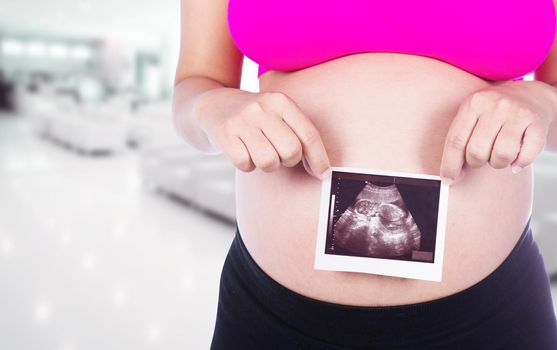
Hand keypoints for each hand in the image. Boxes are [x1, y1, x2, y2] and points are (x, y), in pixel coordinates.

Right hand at [194, 88, 331, 179]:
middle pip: (291, 151)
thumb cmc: (254, 118)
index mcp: (281, 101)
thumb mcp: (277, 115)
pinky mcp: (224, 133)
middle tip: (277, 154)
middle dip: (287, 161)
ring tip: (258, 151)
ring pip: (269, 162)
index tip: (323, 174)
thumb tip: (321, 170)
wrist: (213, 105)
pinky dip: (246, 165)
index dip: (319, 159)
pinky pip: (245, 164)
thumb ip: (298, 135)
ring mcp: (242, 120)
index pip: (309, 135)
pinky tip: (242, 151)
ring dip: (266, 165)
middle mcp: (262, 107)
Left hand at [440, 80, 556, 185]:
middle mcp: (495, 106)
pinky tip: (516, 161)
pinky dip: (520, 164)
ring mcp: (518, 113)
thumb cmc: (491, 113)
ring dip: (498, 163)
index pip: (455, 141)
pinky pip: (526, 156)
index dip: (450, 165)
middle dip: (476, 162)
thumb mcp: (470, 117)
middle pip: (477, 151)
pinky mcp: (537, 123)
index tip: (448, 180)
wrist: (529, 95)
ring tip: (498, 155)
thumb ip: (458, 142)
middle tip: (481, 157)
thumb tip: (450, 178)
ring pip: (502, 155)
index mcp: (473, 104)